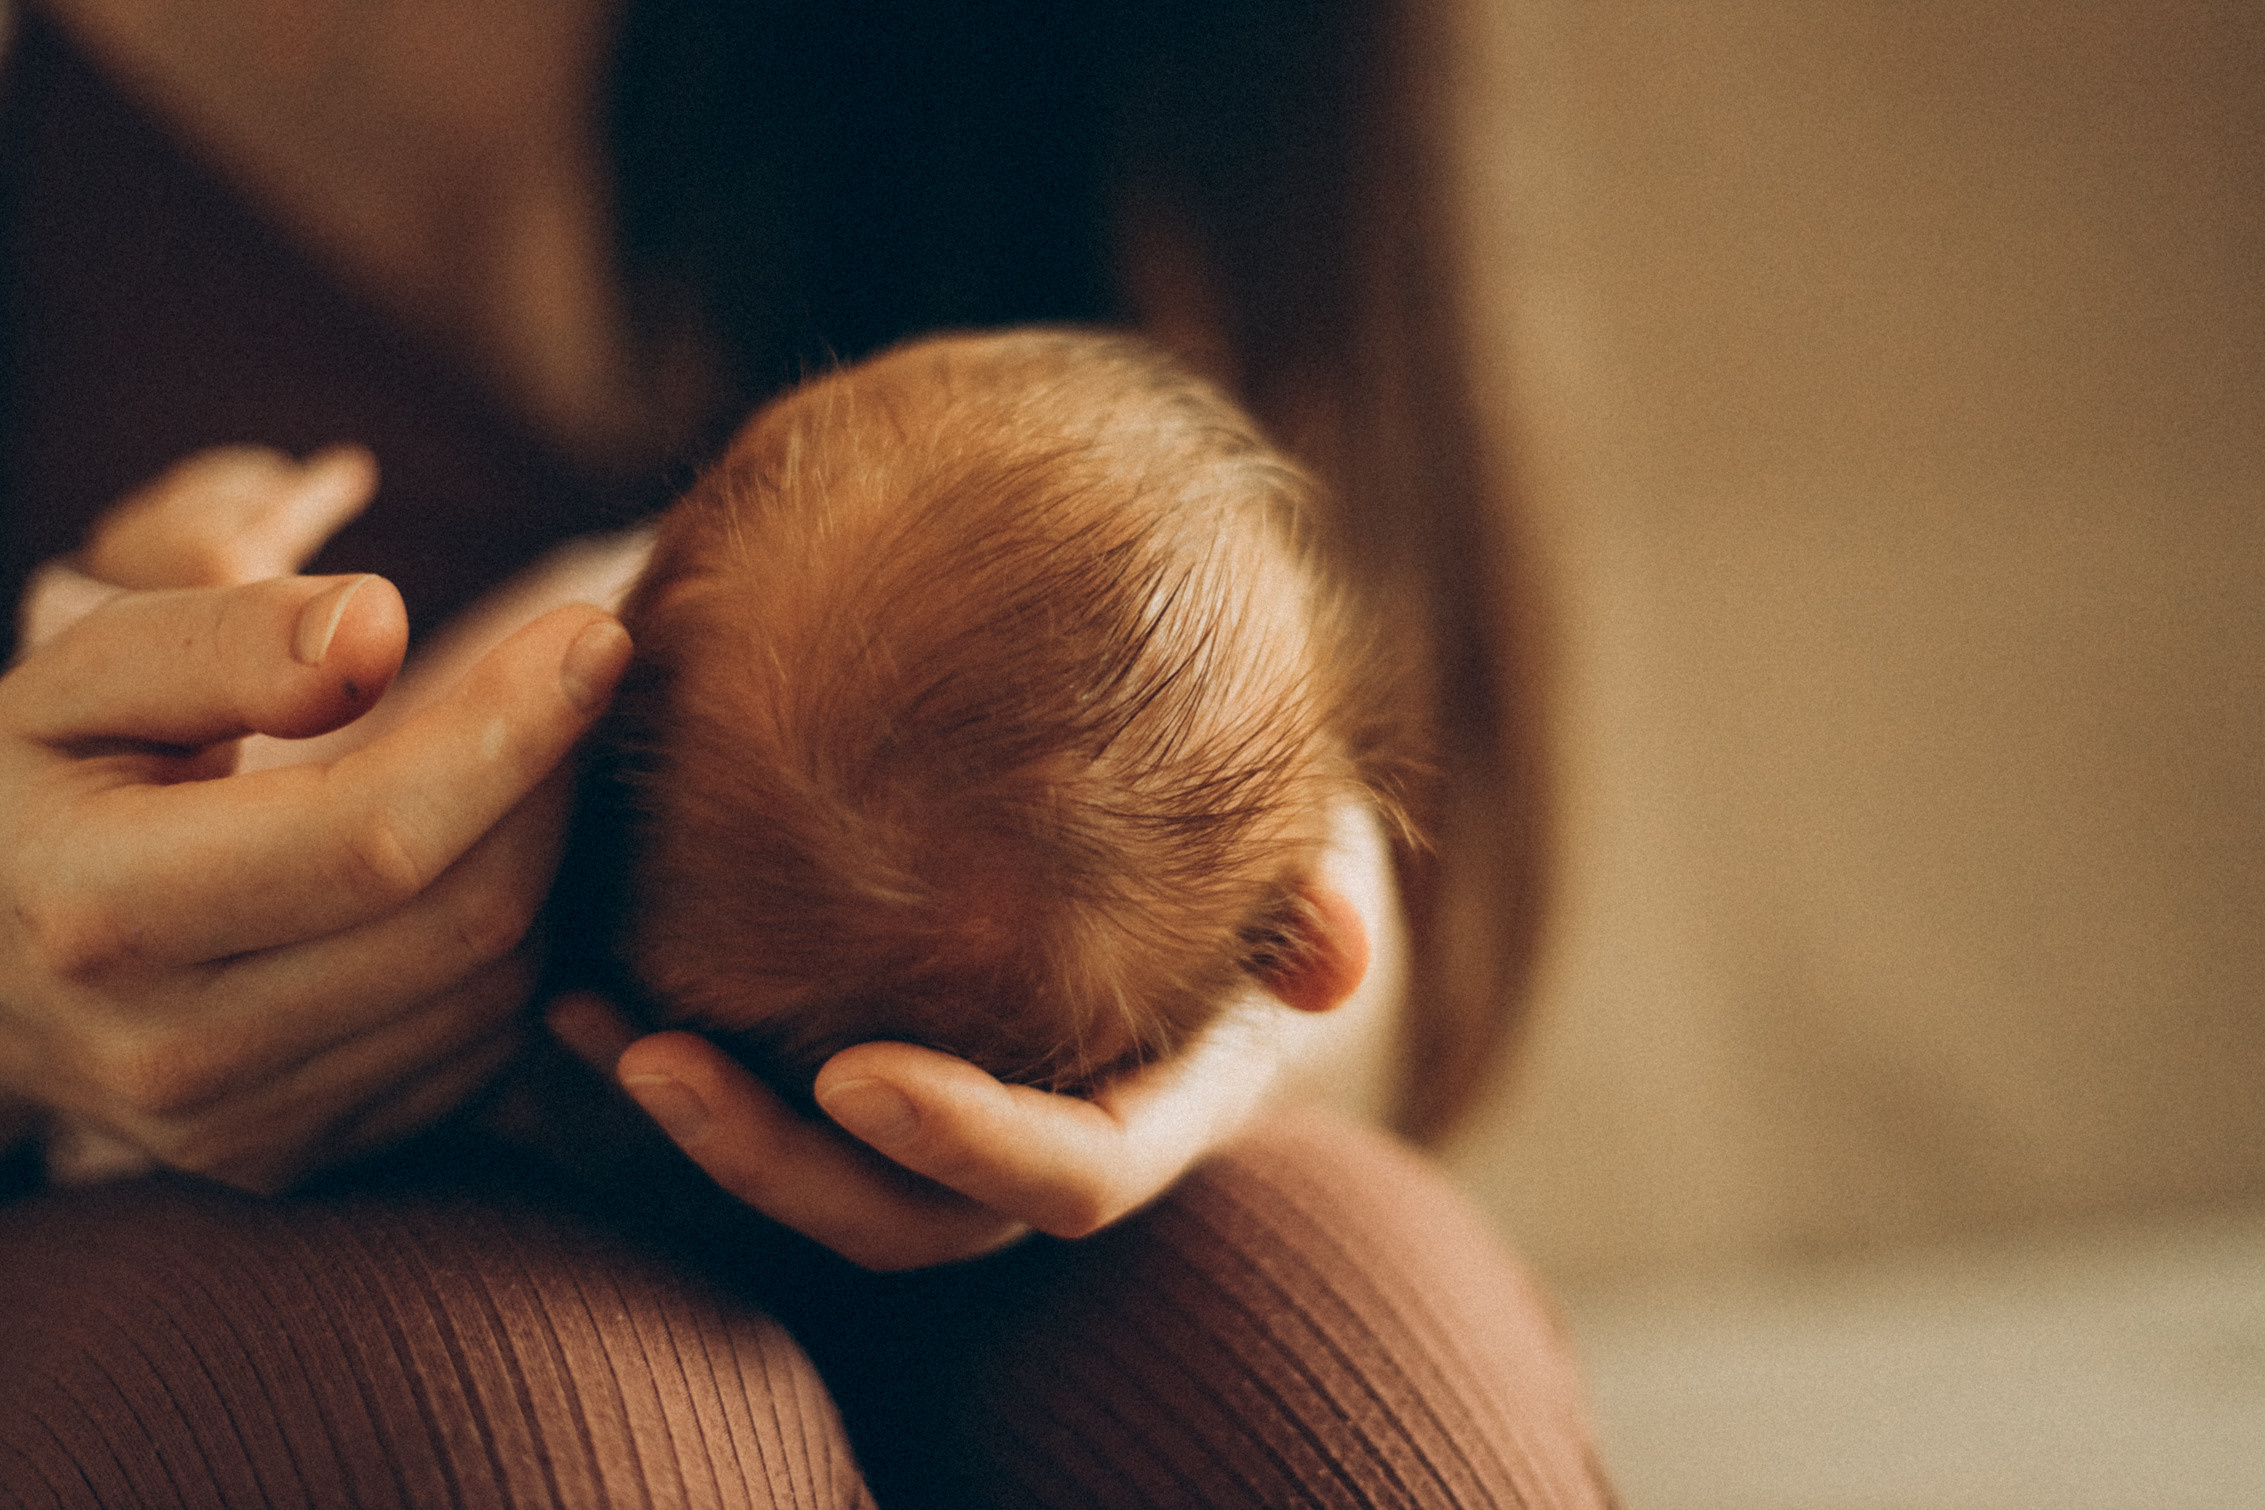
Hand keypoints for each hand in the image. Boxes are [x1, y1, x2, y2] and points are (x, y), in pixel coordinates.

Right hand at [0, 454, 632, 1190]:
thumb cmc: (39, 783)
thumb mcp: (84, 678)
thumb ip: (226, 640)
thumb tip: (381, 628)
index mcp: (103, 912)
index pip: (374, 838)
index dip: (511, 731)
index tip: (596, 636)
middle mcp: (174, 1051)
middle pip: (468, 918)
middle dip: (555, 782)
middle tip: (578, 674)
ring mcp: (242, 1128)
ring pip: (498, 988)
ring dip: (550, 859)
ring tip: (528, 755)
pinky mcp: (299, 1158)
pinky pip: (482, 1047)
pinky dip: (517, 942)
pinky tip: (489, 854)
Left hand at [545, 853, 1377, 1272]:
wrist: (1163, 817)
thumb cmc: (1248, 828)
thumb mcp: (1300, 841)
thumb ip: (1318, 890)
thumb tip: (1341, 964)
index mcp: (1152, 1108)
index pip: (1071, 1179)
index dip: (969, 1147)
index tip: (856, 1074)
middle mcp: (1032, 1143)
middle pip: (904, 1215)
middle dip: (775, 1161)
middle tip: (656, 1059)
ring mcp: (941, 1121)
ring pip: (811, 1175)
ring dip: (690, 1119)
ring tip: (580, 1019)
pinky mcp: (858, 1077)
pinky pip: (757, 1098)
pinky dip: (662, 1049)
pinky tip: (566, 976)